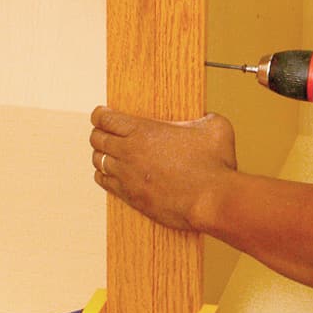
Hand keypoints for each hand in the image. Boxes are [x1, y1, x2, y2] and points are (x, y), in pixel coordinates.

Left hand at [89, 107, 236, 229]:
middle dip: (99, 132)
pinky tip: (109, 174)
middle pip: (97, 139)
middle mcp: (129, 152)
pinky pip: (105, 183)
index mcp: (143, 131)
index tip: (101, 113)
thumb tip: (204, 117)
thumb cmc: (214, 164)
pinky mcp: (131, 197)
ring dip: (101, 154)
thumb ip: (204, 117)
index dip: (100, 114)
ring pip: (98, 161)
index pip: (104, 119)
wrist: (212, 199)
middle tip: (104, 131)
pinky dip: (104, 176)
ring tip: (107, 152)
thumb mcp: (215, 126)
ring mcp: (127, 177)